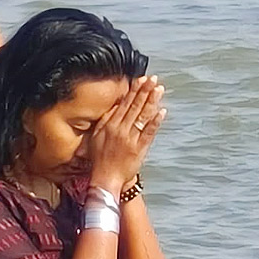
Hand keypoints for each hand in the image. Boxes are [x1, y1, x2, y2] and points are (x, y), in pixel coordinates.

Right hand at [89, 76, 165, 192]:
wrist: (106, 179)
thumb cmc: (99, 159)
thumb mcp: (96, 137)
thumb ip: (105, 120)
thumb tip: (115, 106)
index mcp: (110, 126)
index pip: (124, 104)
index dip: (134, 91)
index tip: (141, 80)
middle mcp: (121, 130)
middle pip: (135, 107)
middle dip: (145, 92)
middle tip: (153, 79)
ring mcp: (131, 139)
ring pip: (143, 117)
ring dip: (152, 102)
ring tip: (159, 89)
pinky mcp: (140, 149)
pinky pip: (149, 133)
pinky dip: (155, 122)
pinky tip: (162, 112)